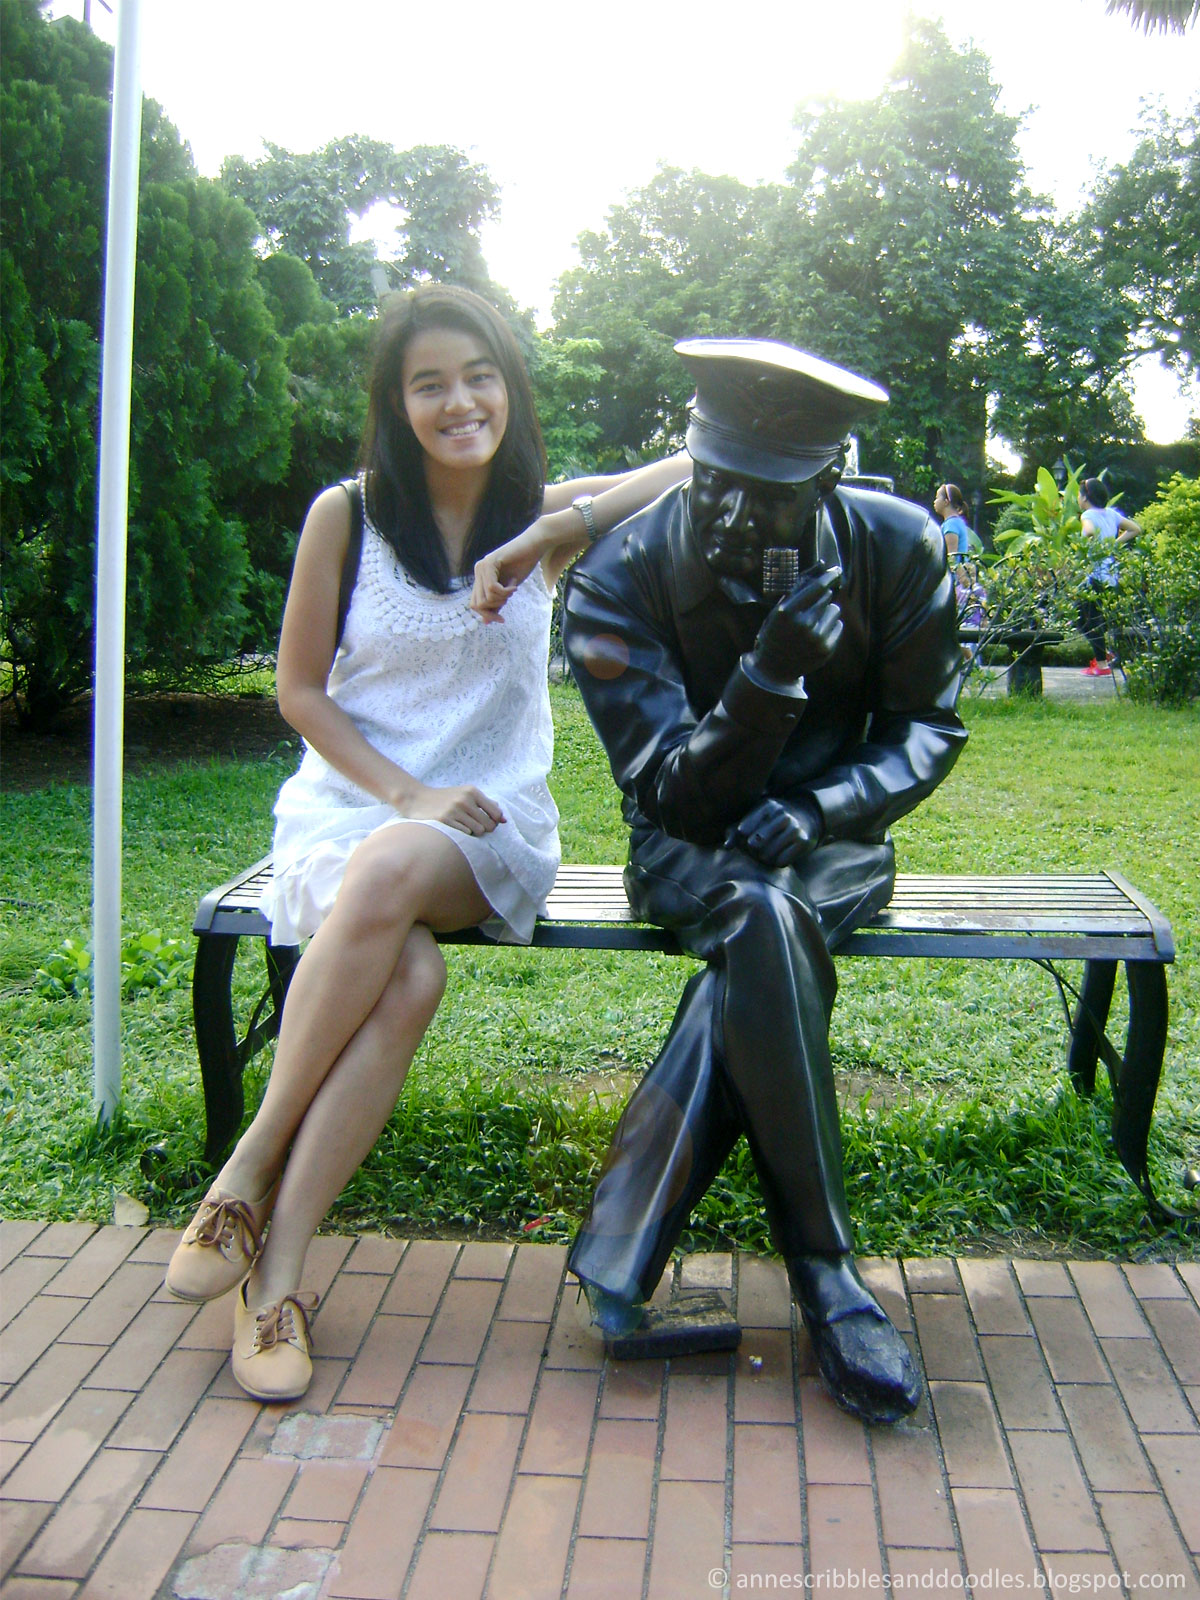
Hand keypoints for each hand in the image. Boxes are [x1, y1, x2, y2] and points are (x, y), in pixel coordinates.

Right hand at [397, 781, 505, 835]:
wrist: (416, 799)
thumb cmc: (445, 798)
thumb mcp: (465, 794)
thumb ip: (486, 804)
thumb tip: (504, 820)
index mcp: (472, 792)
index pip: (496, 813)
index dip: (495, 821)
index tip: (487, 822)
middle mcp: (465, 800)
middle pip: (489, 825)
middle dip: (485, 829)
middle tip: (474, 826)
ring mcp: (455, 810)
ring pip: (478, 831)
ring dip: (473, 833)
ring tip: (463, 826)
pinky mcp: (445, 820)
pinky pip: (465, 834)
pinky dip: (462, 834)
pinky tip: (454, 827)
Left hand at [470, 538, 539, 621]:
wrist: (534, 546)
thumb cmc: (524, 565)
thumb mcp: (508, 590)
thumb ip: (496, 603)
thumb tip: (485, 622)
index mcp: (480, 577)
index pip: (475, 604)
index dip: (487, 615)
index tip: (502, 619)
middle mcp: (478, 571)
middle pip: (477, 604)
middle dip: (493, 609)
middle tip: (508, 600)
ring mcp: (482, 566)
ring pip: (486, 598)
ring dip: (502, 598)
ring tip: (513, 587)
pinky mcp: (489, 563)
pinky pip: (493, 588)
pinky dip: (505, 591)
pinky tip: (514, 583)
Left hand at [726, 797, 821, 866]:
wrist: (804, 818)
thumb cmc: (770, 820)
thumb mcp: (753, 818)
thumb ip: (734, 831)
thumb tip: (727, 847)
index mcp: (766, 805)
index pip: (743, 830)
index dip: (741, 839)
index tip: (745, 837)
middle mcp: (782, 814)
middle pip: (754, 844)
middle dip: (751, 850)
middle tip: (755, 849)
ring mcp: (794, 827)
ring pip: (768, 855)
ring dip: (764, 858)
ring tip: (766, 852)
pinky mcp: (803, 841)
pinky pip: (782, 861)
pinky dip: (777, 862)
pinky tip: (779, 854)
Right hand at [752, 563, 842, 686]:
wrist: (774, 668)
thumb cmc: (775, 634)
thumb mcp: (778, 612)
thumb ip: (797, 591)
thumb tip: (820, 566)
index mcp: (787, 613)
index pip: (816, 588)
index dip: (828, 577)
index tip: (836, 570)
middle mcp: (803, 625)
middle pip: (826, 597)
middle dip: (821, 599)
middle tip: (811, 608)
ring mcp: (816, 638)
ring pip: (835, 610)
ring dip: (827, 612)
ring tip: (814, 622)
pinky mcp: (826, 649)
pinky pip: (839, 626)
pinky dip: (831, 626)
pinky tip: (818, 634)